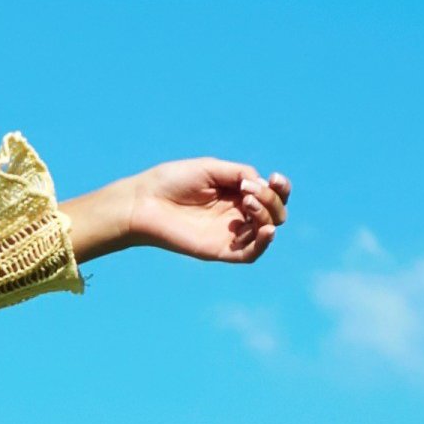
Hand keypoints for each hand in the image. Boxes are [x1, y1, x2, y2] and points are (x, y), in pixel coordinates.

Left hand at [124, 159, 291, 262]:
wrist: (142, 203)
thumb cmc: (171, 182)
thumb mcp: (210, 168)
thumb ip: (239, 173)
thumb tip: (261, 185)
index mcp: (235, 194)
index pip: (271, 194)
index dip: (281, 188)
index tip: (275, 178)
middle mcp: (235, 214)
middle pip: (274, 212)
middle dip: (272, 200)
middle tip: (248, 192)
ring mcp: (228, 233)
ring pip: (266, 230)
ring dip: (266, 215)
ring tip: (247, 203)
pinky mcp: (218, 250)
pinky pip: (250, 255)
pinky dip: (264, 244)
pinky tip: (266, 230)